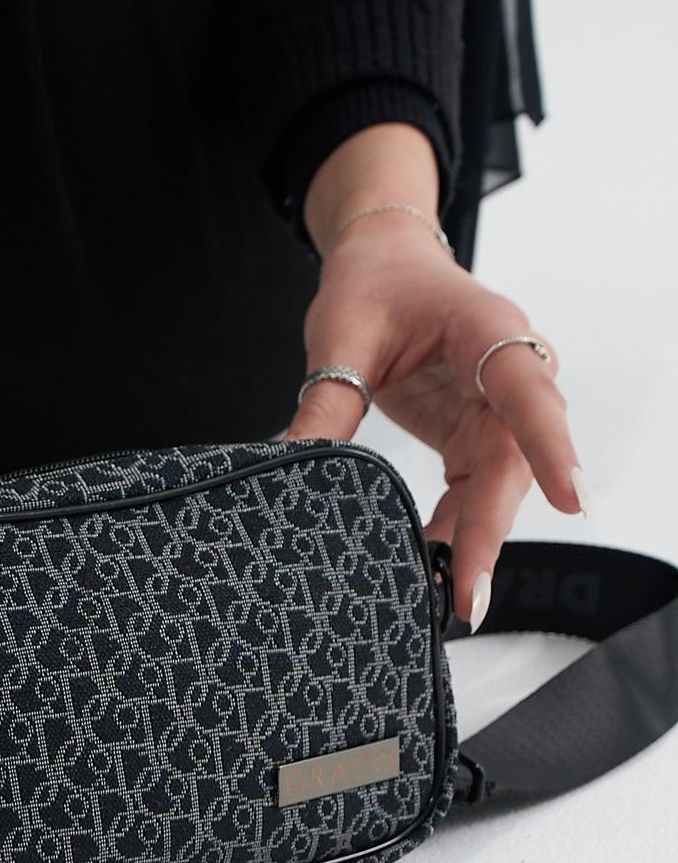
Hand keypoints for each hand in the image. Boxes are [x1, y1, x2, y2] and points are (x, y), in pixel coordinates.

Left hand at [289, 126, 588, 630]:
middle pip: (513, 460)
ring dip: (474, 540)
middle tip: (468, 595)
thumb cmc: (373, 284)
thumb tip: (289, 461)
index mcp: (488, 331)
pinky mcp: (476, 432)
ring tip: (449, 599)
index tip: (571, 499)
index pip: (528, 392)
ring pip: (498, 485)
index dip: (550, 447)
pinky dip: (456, 526)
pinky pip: (475, 488)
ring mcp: (498, 407)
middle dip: (490, 530)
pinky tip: (434, 566)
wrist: (384, 263)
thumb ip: (327, 400)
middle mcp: (509, 371)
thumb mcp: (340, 337)